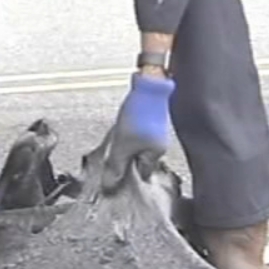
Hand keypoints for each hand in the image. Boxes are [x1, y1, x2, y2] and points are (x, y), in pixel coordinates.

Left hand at [101, 71, 175, 192]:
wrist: (149, 84)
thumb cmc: (140, 113)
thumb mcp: (122, 145)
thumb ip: (116, 166)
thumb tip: (110, 184)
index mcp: (155, 154)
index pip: (142, 175)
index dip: (128, 178)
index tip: (115, 178)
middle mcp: (158, 144)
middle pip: (139, 160)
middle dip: (124, 161)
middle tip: (110, 158)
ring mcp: (155, 131)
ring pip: (137, 146)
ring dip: (124, 146)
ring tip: (113, 142)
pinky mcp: (149, 119)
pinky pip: (136, 134)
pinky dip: (127, 135)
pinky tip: (119, 130)